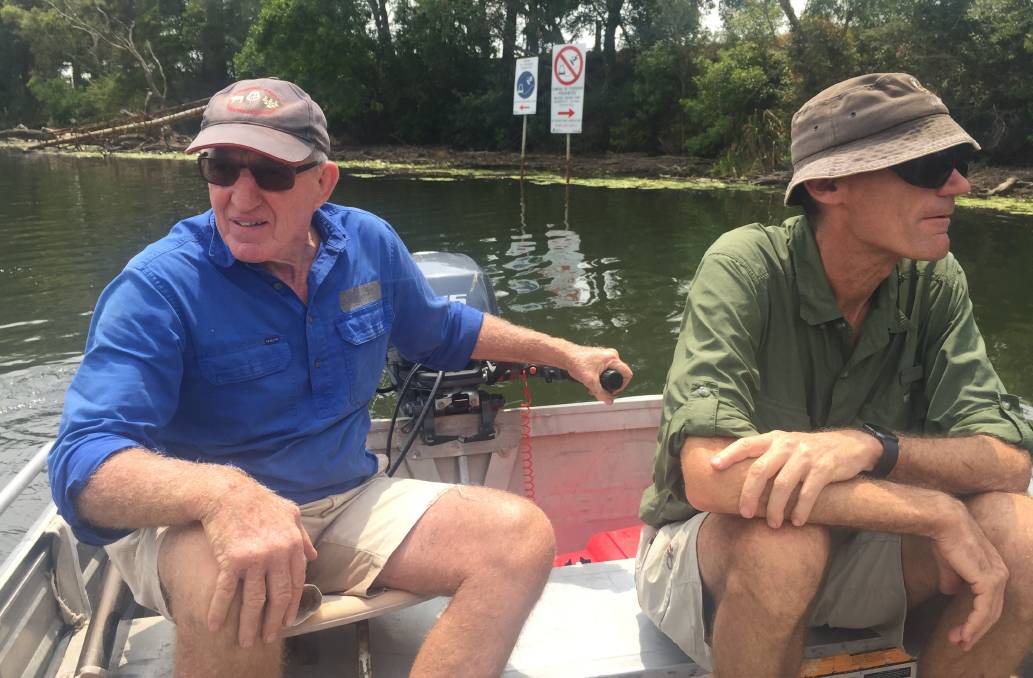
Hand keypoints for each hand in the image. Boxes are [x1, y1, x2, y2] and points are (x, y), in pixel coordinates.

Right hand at [200, 475, 317, 646]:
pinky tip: (215, 625)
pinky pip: (226, 591)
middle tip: (268, 638)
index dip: (292, 605)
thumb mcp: (289, 512)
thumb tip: (312, 556)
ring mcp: (255, 558)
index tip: (287, 621)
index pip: (296, 582)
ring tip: (246, 641)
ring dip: (249, 624)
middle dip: (273, 621)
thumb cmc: (258, 502)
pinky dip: (219, 610)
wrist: (227, 493)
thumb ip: (302, 535)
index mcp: (292, 545)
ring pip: (254, 600)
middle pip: (278, 596)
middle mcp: (277, 554)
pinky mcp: (231, 560)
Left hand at [565, 346, 631, 403]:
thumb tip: (609, 401)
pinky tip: (590, 382)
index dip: (622, 386)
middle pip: (618, 374)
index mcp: (612, 358)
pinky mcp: (599, 357)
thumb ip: (600, 393)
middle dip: (610, 385)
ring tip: (592, 388)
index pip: (627, 374)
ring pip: (611, 372)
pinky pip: (605, 369)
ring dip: (603, 382)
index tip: (613, 392)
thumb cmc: (576, 363)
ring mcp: (605, 355)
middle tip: (600, 391)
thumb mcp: (590, 381)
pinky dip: (600, 377)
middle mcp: (611, 355)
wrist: (565, 355)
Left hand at [711, 429, 880, 527]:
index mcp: (775, 439)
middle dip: (749, 494)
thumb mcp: (788, 445)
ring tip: (773, 524)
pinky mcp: (824, 469)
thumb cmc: (812, 451)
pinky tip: (796, 522)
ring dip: (775, 508)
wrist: (851, 445)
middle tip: (744, 514)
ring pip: (782, 485)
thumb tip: (739, 476)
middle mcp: (788, 445)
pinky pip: (807, 493)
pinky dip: (800, 510)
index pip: (746, 444)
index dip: (729, 454)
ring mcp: (806, 456)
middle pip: (760, 471)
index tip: (713, 466)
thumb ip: (768, 455)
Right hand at [930, 504, 1007, 651]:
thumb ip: (952, 578)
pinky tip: (963, 633)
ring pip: (989, 614)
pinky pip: (983, 610)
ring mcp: (996, 577)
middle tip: (961, 643)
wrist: (943, 522)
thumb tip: (949, 591)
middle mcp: (1000, 573)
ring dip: (973, 631)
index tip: (961, 631)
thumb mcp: (949, 563)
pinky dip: (973, 624)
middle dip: (976, 629)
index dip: (977, 618)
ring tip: (959, 642)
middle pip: (992, 611)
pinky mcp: (987, 580)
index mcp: (994, 568)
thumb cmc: (945, 537)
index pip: (990, 600)